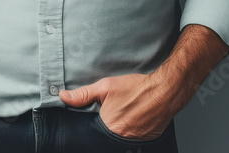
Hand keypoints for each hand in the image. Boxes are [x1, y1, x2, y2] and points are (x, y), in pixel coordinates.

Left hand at [59, 72, 175, 140]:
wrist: (165, 91)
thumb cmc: (136, 88)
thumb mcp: (105, 87)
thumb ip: (83, 94)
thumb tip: (63, 96)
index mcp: (109, 127)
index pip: (93, 132)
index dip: (92, 124)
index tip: (94, 115)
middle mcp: (123, 138)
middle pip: (106, 134)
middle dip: (105, 125)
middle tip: (112, 112)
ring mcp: (137, 140)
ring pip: (119, 137)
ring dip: (118, 128)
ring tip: (123, 113)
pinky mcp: (147, 139)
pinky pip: (133, 138)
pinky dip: (130, 130)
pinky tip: (132, 117)